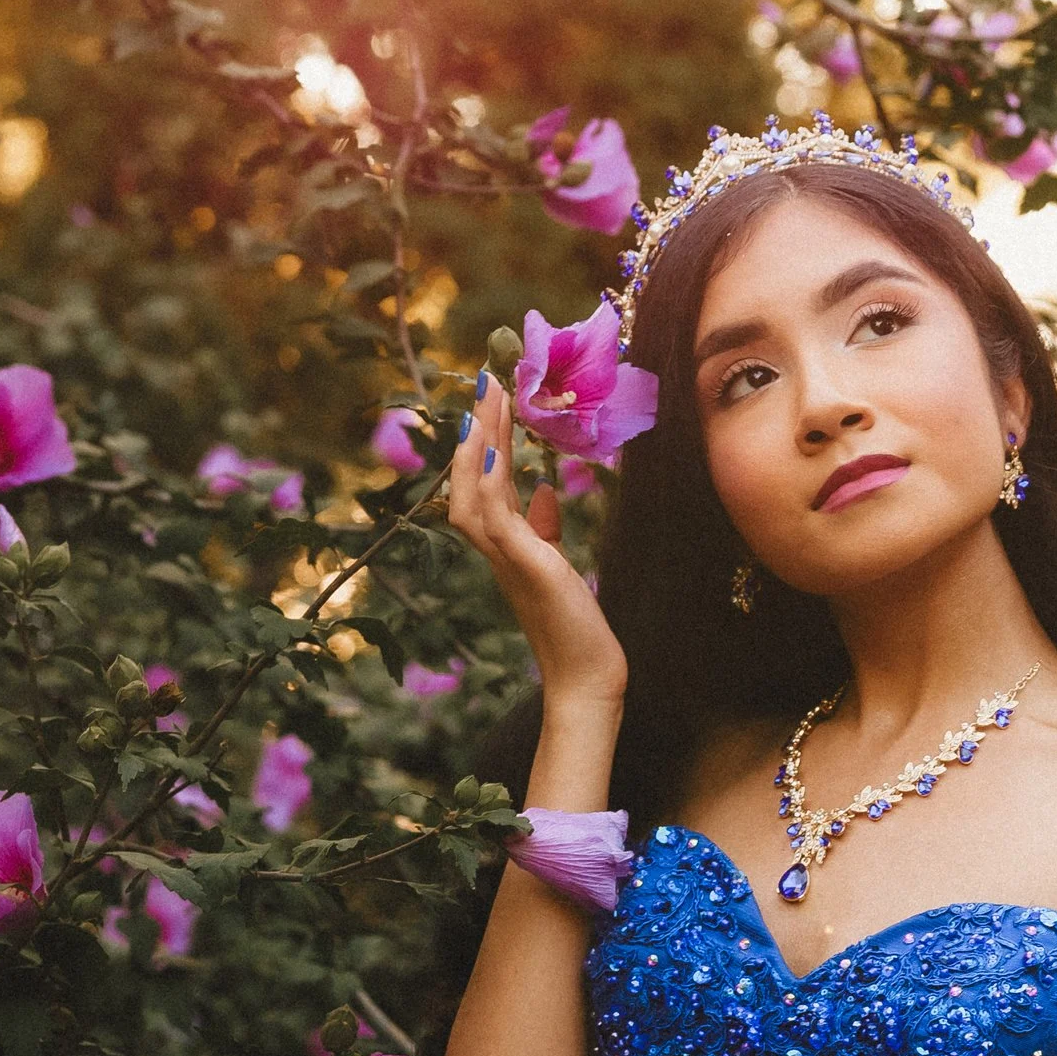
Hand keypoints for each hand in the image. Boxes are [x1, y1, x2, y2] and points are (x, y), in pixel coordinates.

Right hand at [439, 376, 626, 714]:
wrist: (586, 676)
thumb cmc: (576, 628)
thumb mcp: (558, 567)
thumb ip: (544, 531)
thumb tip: (540, 496)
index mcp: (506, 545)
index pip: (488, 482)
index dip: (485, 441)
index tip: (491, 399)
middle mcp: (497, 549)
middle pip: (470, 479)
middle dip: (476, 429)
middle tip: (484, 379)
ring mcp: (506, 558)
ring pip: (472, 493)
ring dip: (476, 446)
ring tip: (487, 400)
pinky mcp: (524, 567)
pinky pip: (494, 518)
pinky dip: (487, 482)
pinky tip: (491, 449)